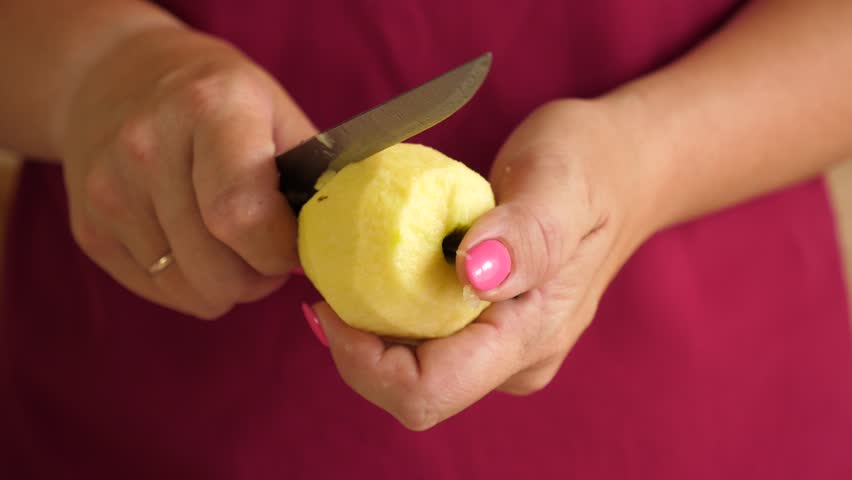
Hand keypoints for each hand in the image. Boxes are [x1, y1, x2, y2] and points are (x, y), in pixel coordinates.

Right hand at [61, 27, 316, 318]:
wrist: (118, 77)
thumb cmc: (217, 99)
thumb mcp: (276, 111)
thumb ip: (313, 176)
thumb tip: (340, 247)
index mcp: (208, 108)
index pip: (241, 214)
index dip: (279, 251)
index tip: (294, 248)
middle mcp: (147, 147)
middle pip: (216, 268)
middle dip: (259, 278)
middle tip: (268, 255)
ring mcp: (109, 190)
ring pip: (189, 289)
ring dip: (225, 285)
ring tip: (232, 247)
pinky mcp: (89, 228)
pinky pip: (158, 290)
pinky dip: (189, 284)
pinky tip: (195, 246)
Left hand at [307, 99, 656, 428]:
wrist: (623, 168)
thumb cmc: (592, 166)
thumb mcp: (560, 183)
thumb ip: (525, 235)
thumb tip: (475, 276)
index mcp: (528, 338)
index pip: (426, 392)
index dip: (363, 359)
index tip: (332, 297)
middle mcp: (512, 359)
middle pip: (406, 386)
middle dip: (358, 339)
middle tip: (338, 269)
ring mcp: (500, 349)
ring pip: (406, 364)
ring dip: (369, 321)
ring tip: (359, 259)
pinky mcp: (487, 329)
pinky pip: (419, 337)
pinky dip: (387, 306)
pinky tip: (383, 262)